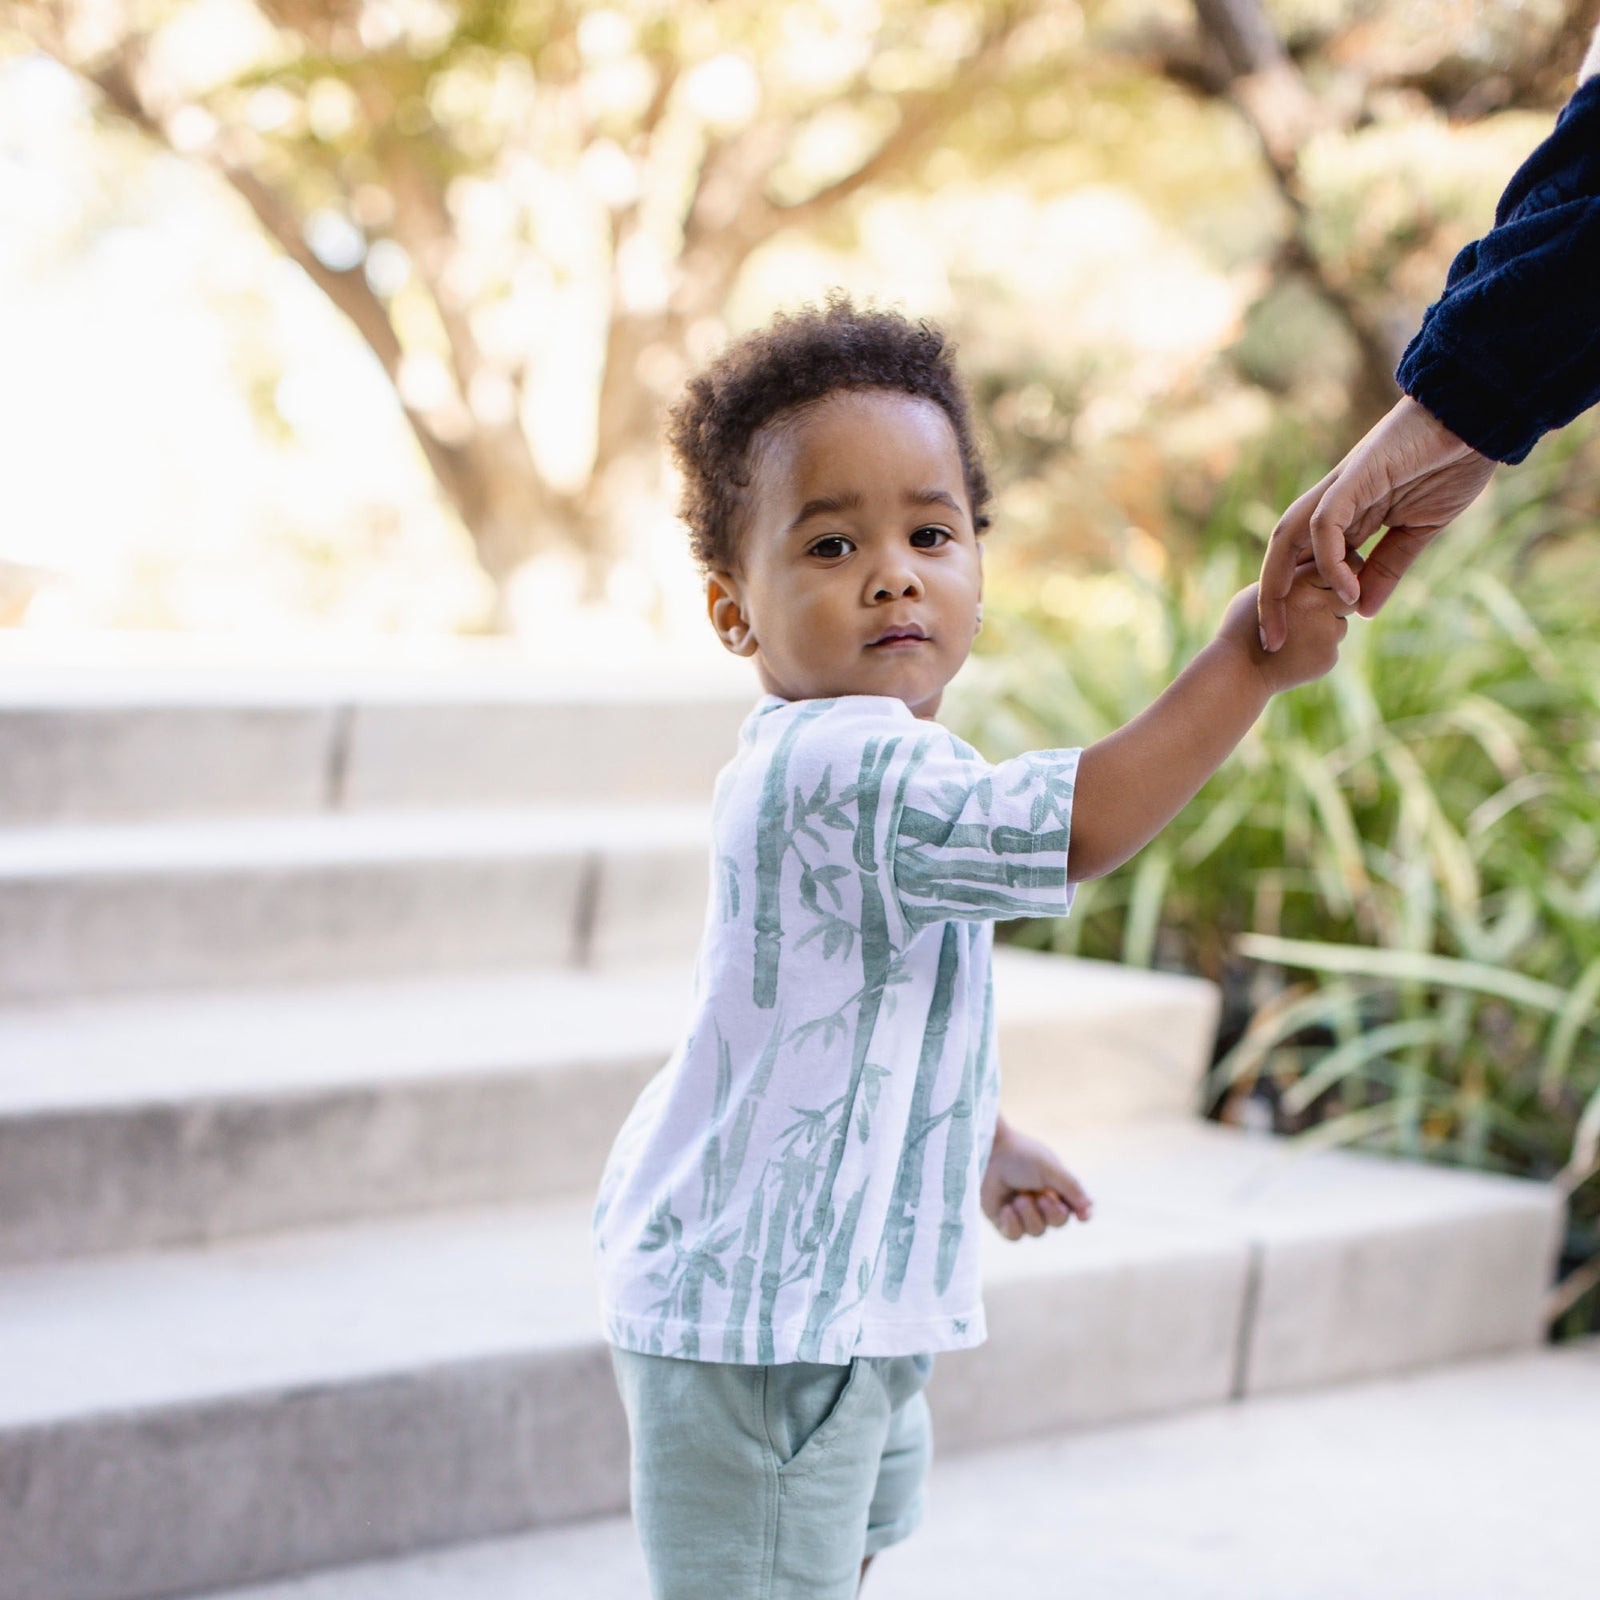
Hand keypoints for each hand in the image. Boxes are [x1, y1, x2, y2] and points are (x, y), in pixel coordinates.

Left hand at [981, 1121, 1092, 1240]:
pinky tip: (1007, 1208)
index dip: (1082, 1214)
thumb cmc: (1020, 1156)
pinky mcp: (1002, 1220)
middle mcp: (1040, 1202)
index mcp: (1056, 1187)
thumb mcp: (1050, 1169)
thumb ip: (1071, 1188)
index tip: (1082, 1216)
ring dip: (1029, 1215)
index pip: (1076, 1209)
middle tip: (1039, 1196)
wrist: (988, 1153)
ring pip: (1037, 1232)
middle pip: (1058, 1223)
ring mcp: (1021, 1212)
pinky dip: (1013, 1223)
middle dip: (1050, 1212)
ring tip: (1018, 1197)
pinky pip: (1015, 1236)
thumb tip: (1089, 1208)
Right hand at [1219, 559, 1352, 695]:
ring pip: (1341, 623)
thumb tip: (1313, 572)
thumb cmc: (1242, 626)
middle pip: (1348, 596)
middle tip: (1310, 611)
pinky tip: (1293, 653)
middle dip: (1335, 602)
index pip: (1338, 569)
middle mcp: (1317, 604)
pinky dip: (1318, 649)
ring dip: (1326, 627)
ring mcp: (1327, 633)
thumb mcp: (1261, 592)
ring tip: (1294, 635)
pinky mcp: (1329, 657)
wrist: (1237, 670)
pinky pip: (1332, 646)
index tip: (1322, 583)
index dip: (1332, 577)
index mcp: (1299, 583)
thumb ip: (1291, 582)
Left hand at [1257, 396, 1495, 651]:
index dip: (1289, 598)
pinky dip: (1329, 558)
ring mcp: (1341, 487)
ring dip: (1281, 582)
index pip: (1304, 560)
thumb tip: (1363, 612)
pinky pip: (1326, 522)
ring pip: (1291, 536)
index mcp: (1347, 515)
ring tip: (1287, 623)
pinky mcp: (1356, 476)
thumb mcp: (1418, 531)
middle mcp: (1333, 502)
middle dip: (1270, 597)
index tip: (1286, 640)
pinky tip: (1346, 589)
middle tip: (1271, 642)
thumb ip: (1388, 568)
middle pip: (1283, 551)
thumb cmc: (1451, 464)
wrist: (1476, 418)